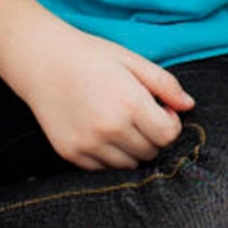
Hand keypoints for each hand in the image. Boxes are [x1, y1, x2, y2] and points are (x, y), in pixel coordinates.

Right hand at [22, 26, 194, 169]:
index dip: (170, 125)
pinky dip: (110, 157)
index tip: (161, 113)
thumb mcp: (131, 61)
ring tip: (120, 125)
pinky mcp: (73, 154)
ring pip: (131, 165)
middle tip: (137, 117)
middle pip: (152, 152)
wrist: (38, 58)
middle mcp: (110, 127)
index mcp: (129, 103)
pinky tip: (101, 134)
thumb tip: (189, 106)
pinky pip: (106, 169)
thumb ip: (165, 84)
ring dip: (133, 151)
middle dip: (152, 137)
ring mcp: (89, 144)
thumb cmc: (90, 57)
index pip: (169, 135)